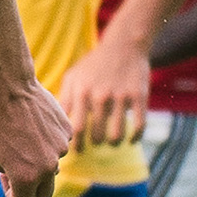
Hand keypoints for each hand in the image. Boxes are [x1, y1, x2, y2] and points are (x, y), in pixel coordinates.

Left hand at [0, 77, 70, 196]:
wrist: (7, 89)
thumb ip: (11, 176)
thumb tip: (27, 182)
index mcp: (26, 178)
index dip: (11, 195)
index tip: (6, 180)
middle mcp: (48, 167)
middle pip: (45, 193)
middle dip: (31, 189)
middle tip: (18, 172)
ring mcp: (61, 149)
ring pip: (52, 166)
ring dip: (39, 160)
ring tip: (22, 138)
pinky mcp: (67, 132)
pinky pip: (58, 145)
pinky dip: (47, 141)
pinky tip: (33, 124)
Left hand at [55, 33, 151, 150]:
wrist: (123, 46)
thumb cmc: (93, 65)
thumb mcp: (73, 77)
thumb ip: (65, 100)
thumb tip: (56, 125)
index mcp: (81, 92)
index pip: (76, 128)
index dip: (76, 144)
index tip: (77, 151)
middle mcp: (100, 95)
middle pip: (96, 134)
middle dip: (94, 144)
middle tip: (94, 144)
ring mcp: (121, 96)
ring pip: (117, 135)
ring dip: (113, 143)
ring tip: (110, 142)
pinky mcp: (139, 96)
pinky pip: (139, 125)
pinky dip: (134, 137)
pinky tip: (130, 139)